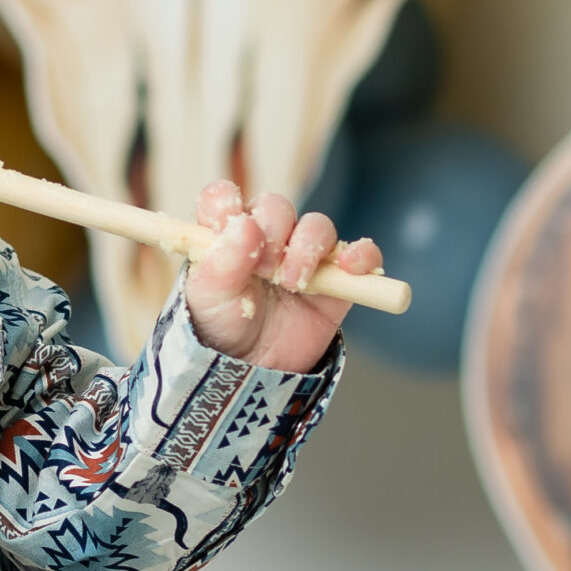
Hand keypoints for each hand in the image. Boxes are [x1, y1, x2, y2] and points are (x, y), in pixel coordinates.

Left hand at [183, 181, 384, 372]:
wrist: (251, 371)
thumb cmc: (222, 328)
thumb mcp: (209, 297)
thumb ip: (223, 261)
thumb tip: (245, 225)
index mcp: (226, 237)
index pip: (224, 200)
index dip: (226, 202)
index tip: (229, 219)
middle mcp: (265, 239)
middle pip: (277, 208)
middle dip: (272, 232)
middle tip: (264, 268)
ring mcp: (302, 256)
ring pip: (317, 226)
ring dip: (308, 247)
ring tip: (293, 282)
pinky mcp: (335, 279)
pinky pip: (360, 254)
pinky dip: (361, 255)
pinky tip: (349, 267)